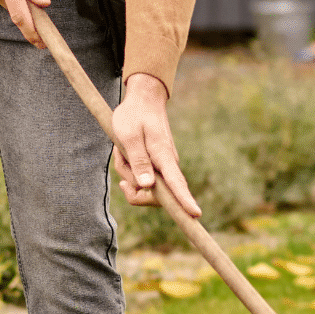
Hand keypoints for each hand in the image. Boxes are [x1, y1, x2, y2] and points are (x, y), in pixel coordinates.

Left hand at [111, 73, 201, 216]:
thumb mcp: (129, 136)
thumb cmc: (134, 115)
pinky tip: (124, 152)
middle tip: (119, 159)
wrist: (144, 99)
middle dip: (132, 186)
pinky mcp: (157, 166)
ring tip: (121, 150)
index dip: (184, 200)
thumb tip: (148, 186)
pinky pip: (142, 178)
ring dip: (127, 173)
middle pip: (154, 194)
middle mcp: (168, 164)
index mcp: (163, 156)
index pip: (176, 183)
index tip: (195, 214)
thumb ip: (139, 161)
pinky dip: (129, 169)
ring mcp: (163, 166)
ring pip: (144, 186)